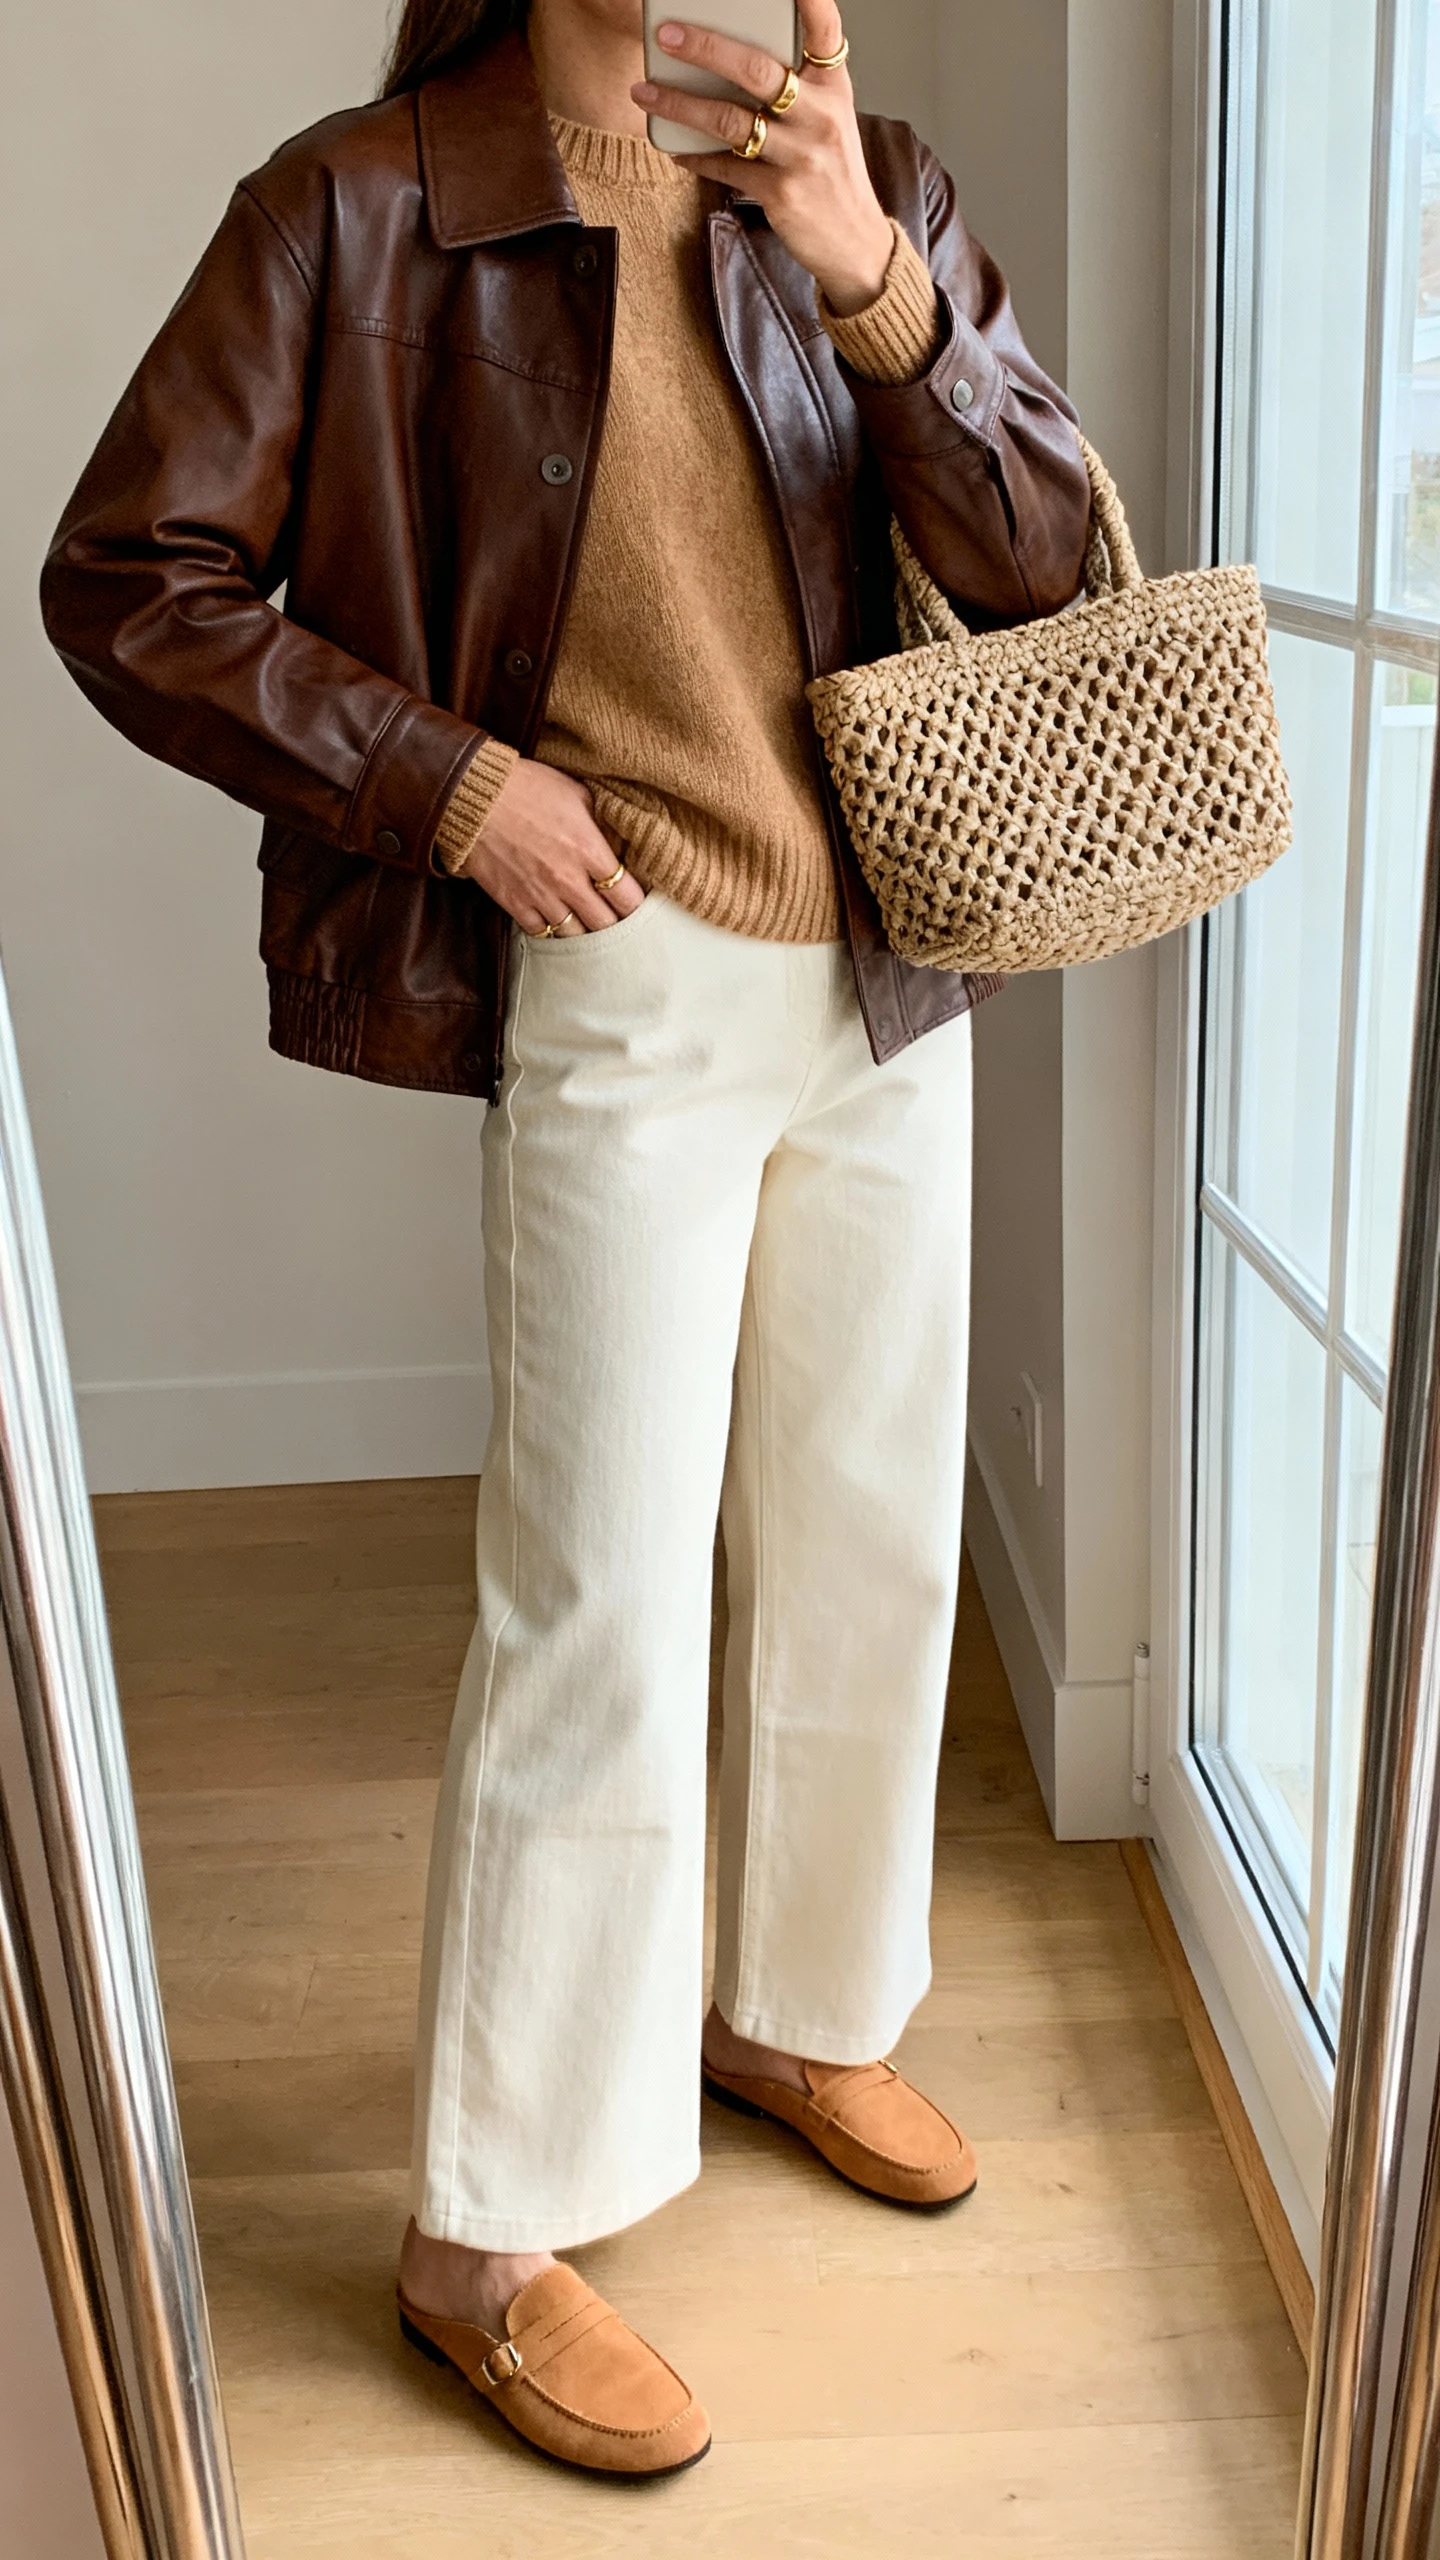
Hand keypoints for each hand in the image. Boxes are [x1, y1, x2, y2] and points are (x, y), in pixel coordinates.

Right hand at [459, 759, 644, 934]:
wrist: (474, 798)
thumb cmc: (527, 788)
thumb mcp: (577, 793)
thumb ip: (602, 821)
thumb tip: (619, 840)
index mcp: (589, 851)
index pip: (628, 896)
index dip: (636, 904)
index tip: (636, 902)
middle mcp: (569, 881)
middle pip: (606, 924)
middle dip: (616, 924)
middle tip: (618, 919)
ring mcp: (541, 897)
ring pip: (576, 935)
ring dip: (586, 931)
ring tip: (589, 925)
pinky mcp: (515, 904)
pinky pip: (542, 933)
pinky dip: (552, 931)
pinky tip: (557, 921)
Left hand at [633, 2, 894, 316]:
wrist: (854, 241)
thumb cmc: (832, 170)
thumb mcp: (828, 117)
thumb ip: (796, 84)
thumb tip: (728, 55)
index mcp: (834, 86)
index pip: (825, 30)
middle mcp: (821, 116)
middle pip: (758, 70)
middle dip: (706, 48)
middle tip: (666, 35)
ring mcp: (801, 156)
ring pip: (730, 120)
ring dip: (681, 104)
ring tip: (645, 91)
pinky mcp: (780, 193)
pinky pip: (724, 166)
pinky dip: (693, 155)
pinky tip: (672, 145)